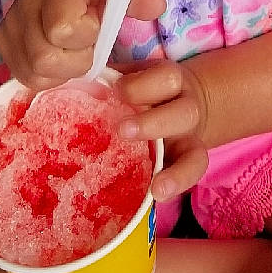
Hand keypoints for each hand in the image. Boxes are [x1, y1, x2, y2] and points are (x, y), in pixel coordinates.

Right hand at [0, 0, 165, 91]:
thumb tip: (156, 6)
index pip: (64, 29)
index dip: (87, 37)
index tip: (98, 24)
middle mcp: (25, 8)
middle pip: (47, 60)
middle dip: (76, 61)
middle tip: (89, 44)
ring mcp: (9, 29)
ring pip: (35, 74)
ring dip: (63, 72)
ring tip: (74, 49)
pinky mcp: (3, 46)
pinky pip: (26, 78)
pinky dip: (48, 76)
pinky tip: (60, 57)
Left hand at [114, 59, 209, 202]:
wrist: (180, 101)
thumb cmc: (144, 90)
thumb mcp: (135, 77)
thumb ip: (113, 80)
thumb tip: (75, 83)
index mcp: (170, 82)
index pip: (166, 79)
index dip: (141, 85)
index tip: (114, 91)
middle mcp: (186, 109)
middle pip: (184, 113)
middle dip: (153, 124)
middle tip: (123, 131)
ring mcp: (190, 139)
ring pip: (196, 151)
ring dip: (174, 169)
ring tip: (156, 186)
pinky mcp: (189, 161)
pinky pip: (193, 173)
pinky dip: (178, 184)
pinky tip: (158, 195)